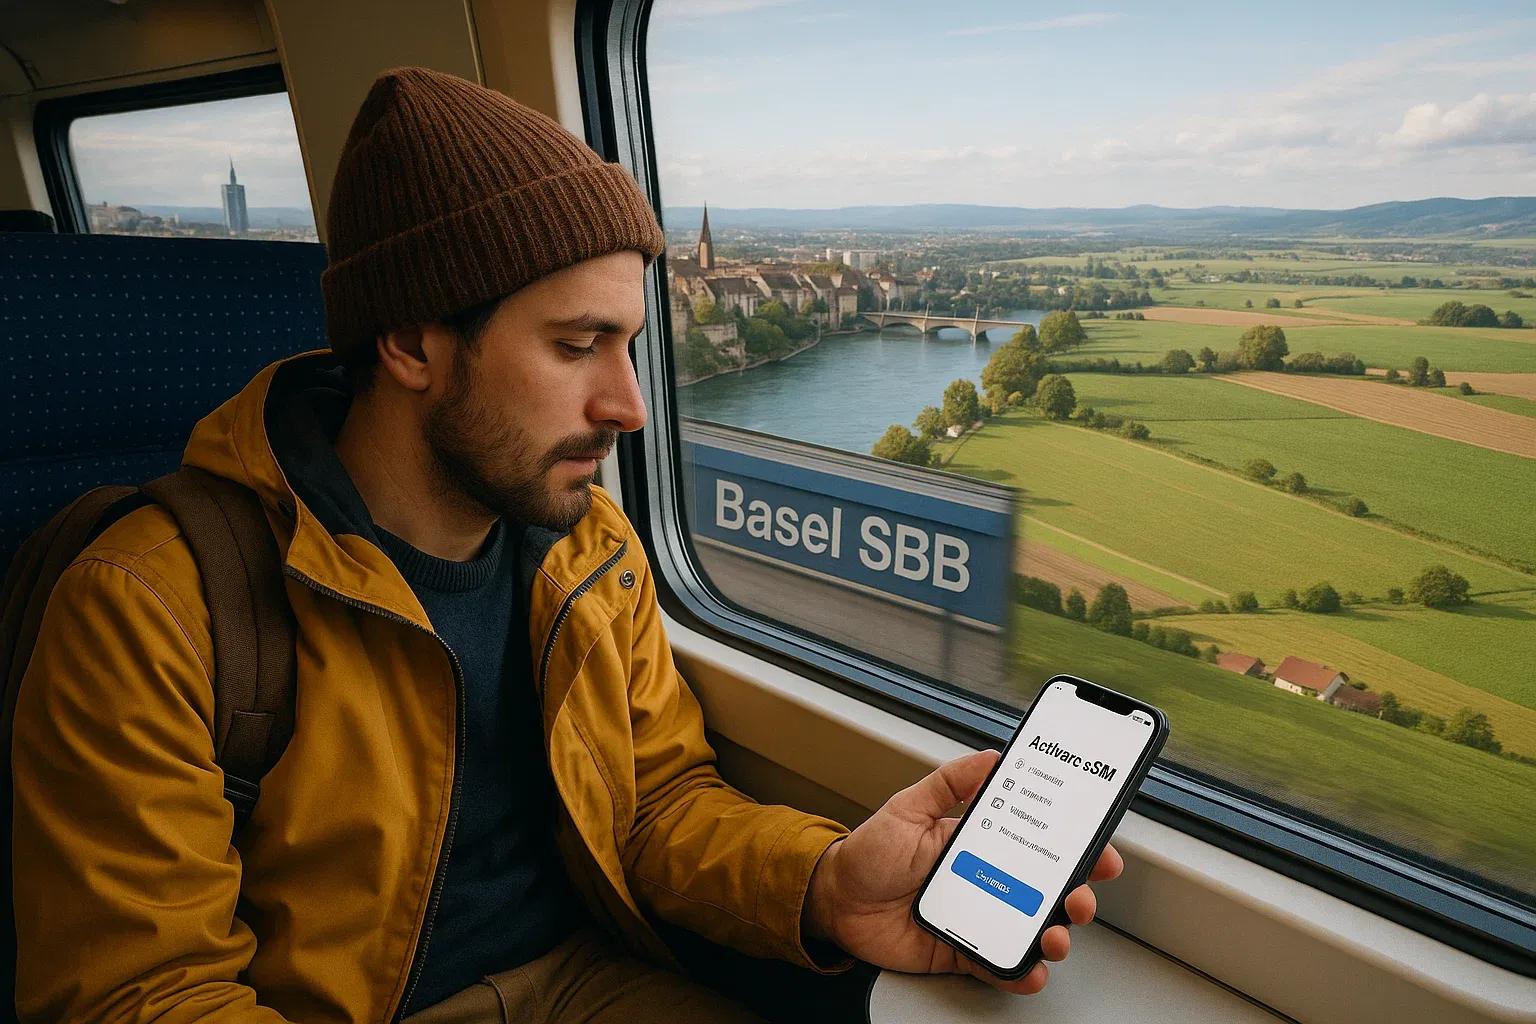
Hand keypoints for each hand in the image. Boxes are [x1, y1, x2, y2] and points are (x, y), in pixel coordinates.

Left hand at [804, 749, 1122, 993]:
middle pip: (1046, 892)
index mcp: (979, 844)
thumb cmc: (869, 853)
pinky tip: (1029, 968)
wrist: (833, 900)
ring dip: (1054, 936)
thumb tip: (990, 757)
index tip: (1098, 850)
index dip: (1074, 848)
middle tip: (1078, 898)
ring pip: (1030, 931)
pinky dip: (1019, 972)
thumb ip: (949, 782)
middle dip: (1075, 896)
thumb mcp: (908, 807)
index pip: (1038, 844)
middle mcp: (986, 882)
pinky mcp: (961, 952)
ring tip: (1053, 936)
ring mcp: (977, 919)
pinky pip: (999, 966)